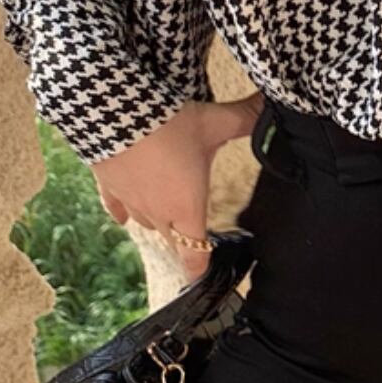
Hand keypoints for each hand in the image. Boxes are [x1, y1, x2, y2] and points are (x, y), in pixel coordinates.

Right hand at [91, 91, 265, 282]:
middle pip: (171, 237)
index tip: (202, 278)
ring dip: (157, 223)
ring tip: (167, 220)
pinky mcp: (107, 184)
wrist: (111, 114)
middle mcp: (156, 211)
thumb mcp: (215, 121)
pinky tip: (122, 220)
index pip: (194, 251)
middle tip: (192, 241)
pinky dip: (121, 213)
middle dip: (183, 239)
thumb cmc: (168, 125)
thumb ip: (247, 118)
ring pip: (144, 223)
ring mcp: (129, 200)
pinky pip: (115, 207)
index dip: (199, 268)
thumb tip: (274, 104)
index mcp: (186, 207)